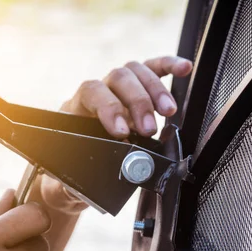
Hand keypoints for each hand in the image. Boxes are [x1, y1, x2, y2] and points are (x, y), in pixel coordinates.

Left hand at [42, 55, 192, 212]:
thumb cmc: (70, 176)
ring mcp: (117, 89)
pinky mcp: (137, 88)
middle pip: (119, 78)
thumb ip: (76, 181)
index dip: (110, 107)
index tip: (123, 132)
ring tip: (169, 112)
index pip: (91, 92)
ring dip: (156, 90)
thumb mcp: (68, 182)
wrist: (75, 174)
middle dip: (138, 103)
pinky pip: (152, 69)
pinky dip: (169, 67)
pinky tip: (184, 68)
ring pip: (137, 72)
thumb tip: (94, 180)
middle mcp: (97, 94)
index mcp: (75, 110)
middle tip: (149, 130)